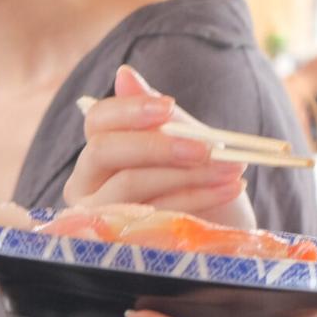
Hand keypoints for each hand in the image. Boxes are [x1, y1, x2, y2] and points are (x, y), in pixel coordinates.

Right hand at [62, 64, 253, 226]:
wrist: (220, 227)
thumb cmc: (197, 179)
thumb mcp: (187, 144)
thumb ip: (160, 117)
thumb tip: (124, 74)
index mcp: (97, 151)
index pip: (97, 121)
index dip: (130, 110)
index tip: (169, 107)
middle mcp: (85, 184)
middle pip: (105, 151)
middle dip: (158, 146)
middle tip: (206, 147)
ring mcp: (98, 215)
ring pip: (131, 183)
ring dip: (188, 174)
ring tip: (231, 168)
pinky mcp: (120, 242)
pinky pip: (155, 213)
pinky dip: (198, 197)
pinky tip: (230, 187)